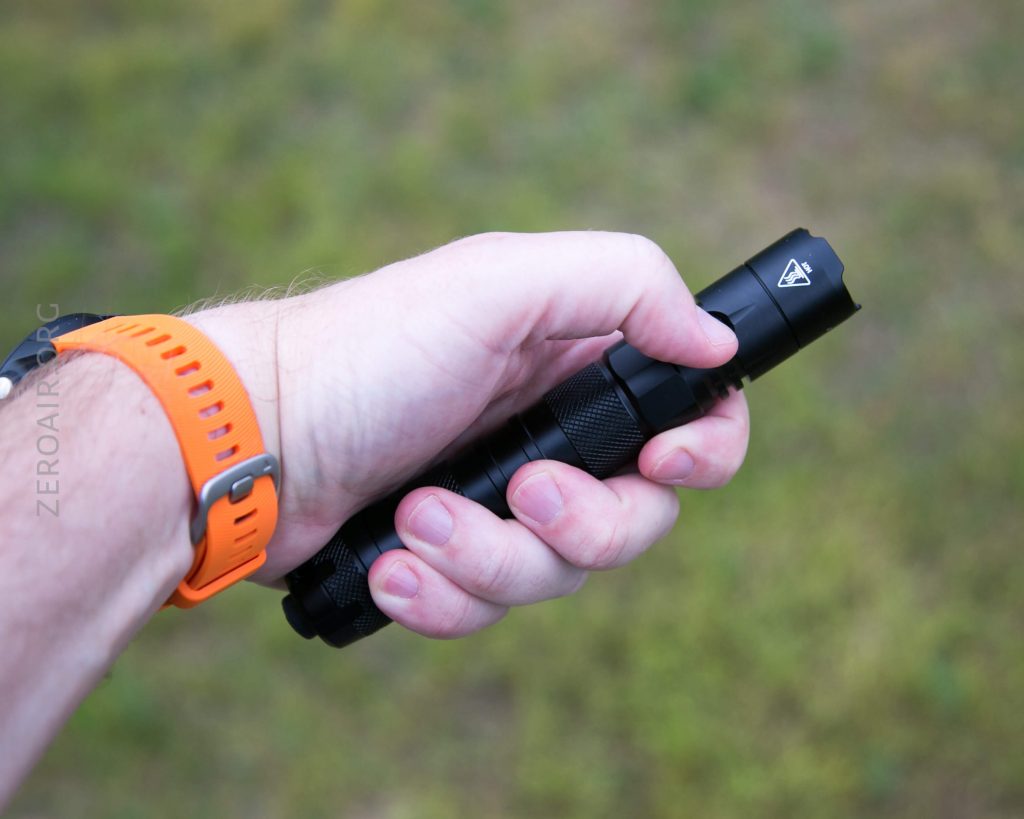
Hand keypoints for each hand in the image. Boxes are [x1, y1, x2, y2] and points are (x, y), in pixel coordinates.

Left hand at [192, 232, 748, 637]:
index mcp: (573, 364)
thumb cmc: (367, 351)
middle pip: (637, 517)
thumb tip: (715, 344)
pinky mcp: (450, 560)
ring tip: (415, 521)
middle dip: (583, 524)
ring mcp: (499, 504)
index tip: (662, 463)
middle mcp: (549, 436)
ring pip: (558, 575)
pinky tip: (391, 565)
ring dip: (488, 559)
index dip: (700, 450)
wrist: (251, 438)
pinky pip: (487, 610)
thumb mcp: (495, 285)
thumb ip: (622, 285)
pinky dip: (441, 597)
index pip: (689, 413)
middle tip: (520, 494)